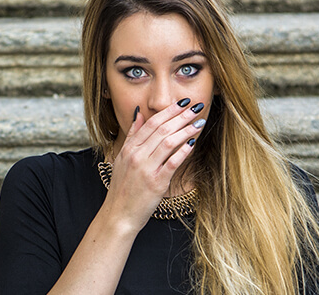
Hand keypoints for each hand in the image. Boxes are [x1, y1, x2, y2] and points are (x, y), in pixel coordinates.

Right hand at [102, 99, 204, 230]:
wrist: (118, 215)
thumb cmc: (123, 188)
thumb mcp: (122, 158)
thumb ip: (132, 135)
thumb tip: (139, 113)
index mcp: (129, 148)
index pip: (151, 123)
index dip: (168, 111)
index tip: (182, 103)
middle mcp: (136, 156)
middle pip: (161, 129)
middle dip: (181, 116)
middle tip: (196, 107)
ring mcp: (146, 169)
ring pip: (168, 142)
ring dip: (185, 130)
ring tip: (199, 122)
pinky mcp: (156, 183)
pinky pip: (172, 163)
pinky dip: (183, 151)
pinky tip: (193, 143)